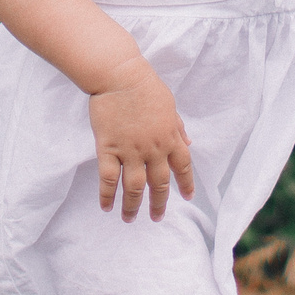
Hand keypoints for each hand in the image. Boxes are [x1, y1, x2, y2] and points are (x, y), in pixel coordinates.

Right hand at [88, 58, 194, 220]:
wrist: (120, 76)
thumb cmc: (145, 86)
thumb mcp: (170, 106)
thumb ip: (178, 127)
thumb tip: (188, 142)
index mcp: (171, 137)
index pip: (183, 167)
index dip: (186, 184)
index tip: (187, 197)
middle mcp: (154, 149)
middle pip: (159, 184)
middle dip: (159, 203)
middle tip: (156, 217)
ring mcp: (131, 151)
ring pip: (135, 187)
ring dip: (133, 206)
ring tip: (130, 219)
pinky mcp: (109, 149)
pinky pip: (109, 179)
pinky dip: (108, 196)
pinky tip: (106, 207)